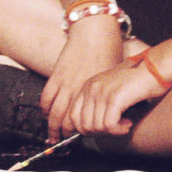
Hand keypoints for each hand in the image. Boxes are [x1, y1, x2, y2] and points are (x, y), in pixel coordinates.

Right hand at [40, 16, 124, 140]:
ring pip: (55, 114)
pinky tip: (48, 116)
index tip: (91, 136)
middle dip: (69, 135)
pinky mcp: (56, 75)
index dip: (91, 131)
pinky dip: (45, 110)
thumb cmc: (111, 48)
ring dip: (54, 128)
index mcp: (98, 92)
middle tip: (68, 142)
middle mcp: (81, 90)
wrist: (95, 29)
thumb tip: (126, 104)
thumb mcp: (117, 72)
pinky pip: (46, 98)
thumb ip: (116, 90)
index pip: (91, 121)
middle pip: (70, 122)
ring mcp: (66, 83)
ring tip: (54, 137)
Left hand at [68, 57, 166, 136]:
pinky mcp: (115, 97)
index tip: (102, 131)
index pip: (73, 117)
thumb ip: (99, 104)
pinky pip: (109, 125)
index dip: (86, 130)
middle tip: (115, 129)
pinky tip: (128, 124)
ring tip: (124, 125)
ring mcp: (102, 91)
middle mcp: (92, 88)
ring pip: (96, 127)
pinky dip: (119, 130)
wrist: (157, 68)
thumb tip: (93, 128)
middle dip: (100, 133)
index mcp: (88, 86)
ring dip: (111, 132)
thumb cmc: (139, 81)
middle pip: (83, 125)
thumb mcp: (112, 90)